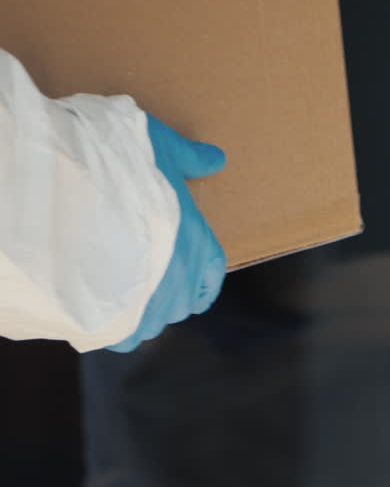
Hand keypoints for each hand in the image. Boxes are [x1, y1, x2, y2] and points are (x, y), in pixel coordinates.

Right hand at [107, 114, 226, 351]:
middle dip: (163, 299)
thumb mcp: (164, 149)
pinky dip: (109, 332)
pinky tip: (94, 319)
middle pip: (179, 304)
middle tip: (140, 288)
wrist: (76, 193)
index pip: (211, 276)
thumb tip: (217, 159)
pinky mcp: (114, 319)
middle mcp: (181, 279)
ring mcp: (148, 304)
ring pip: (149, 324)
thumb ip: (190, 159)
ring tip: (114, 303)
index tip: (194, 294)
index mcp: (198, 243)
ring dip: (136, 317)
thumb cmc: (126, 166)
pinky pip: (118, 338)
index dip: (202, 286)